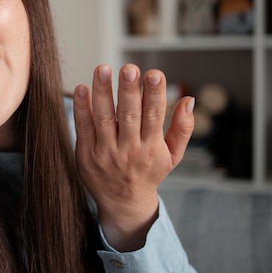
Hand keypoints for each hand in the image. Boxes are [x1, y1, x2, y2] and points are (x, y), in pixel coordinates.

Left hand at [73, 64, 194, 250]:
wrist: (123, 203)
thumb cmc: (149, 172)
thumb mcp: (172, 156)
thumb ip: (182, 128)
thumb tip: (189, 101)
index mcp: (151, 147)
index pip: (154, 116)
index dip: (154, 94)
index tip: (154, 73)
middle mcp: (129, 149)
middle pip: (128, 115)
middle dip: (129, 91)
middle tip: (129, 68)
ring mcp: (106, 151)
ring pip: (104, 118)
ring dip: (103, 93)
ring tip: (102, 69)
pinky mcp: (86, 153)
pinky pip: (84, 127)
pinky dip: (82, 108)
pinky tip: (82, 89)